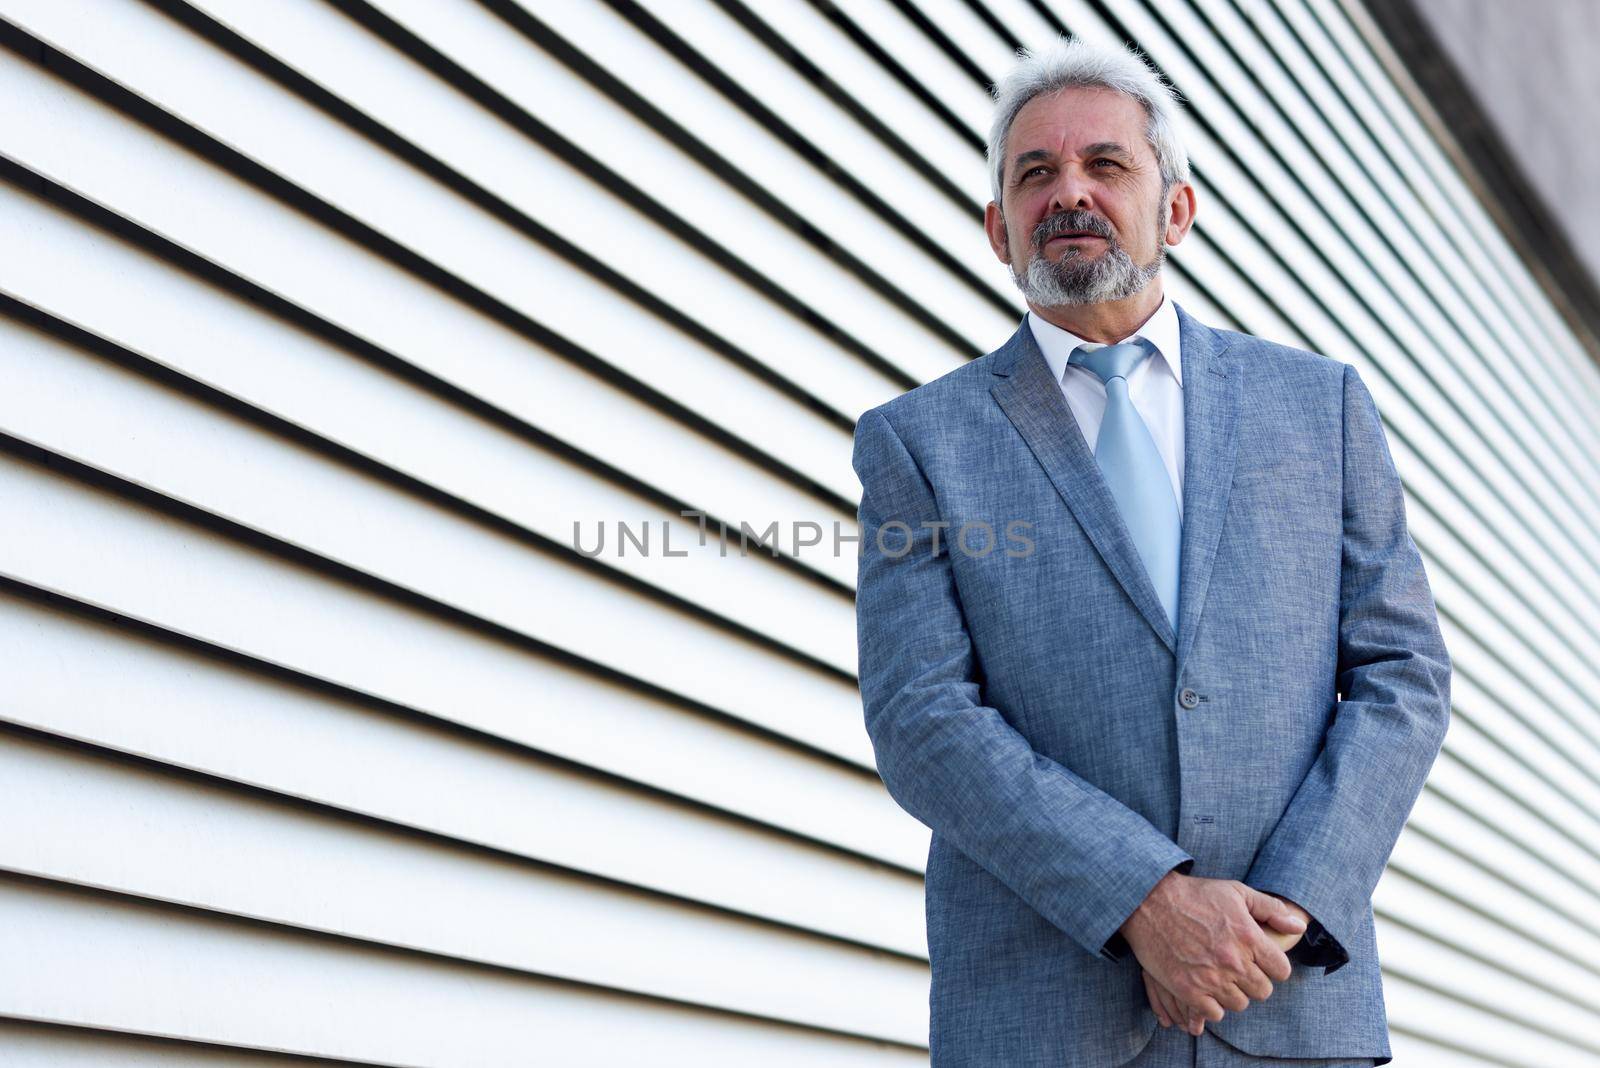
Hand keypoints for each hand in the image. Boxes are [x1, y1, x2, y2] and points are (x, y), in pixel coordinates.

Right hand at [1121, 871, 1304, 1029]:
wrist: (1148, 902)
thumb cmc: (1194, 894)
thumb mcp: (1236, 892)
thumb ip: (1271, 909)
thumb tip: (1299, 927)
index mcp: (1248, 936)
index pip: (1281, 971)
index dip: (1272, 966)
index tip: (1259, 961)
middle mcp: (1233, 960)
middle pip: (1262, 991)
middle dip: (1253, 981)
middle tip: (1237, 969)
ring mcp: (1211, 978)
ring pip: (1239, 1004)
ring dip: (1232, 993)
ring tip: (1219, 977)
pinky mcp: (1189, 990)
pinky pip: (1214, 1014)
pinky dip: (1211, 1005)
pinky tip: (1204, 987)